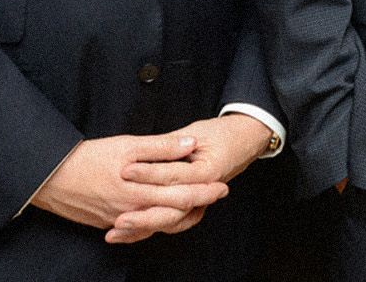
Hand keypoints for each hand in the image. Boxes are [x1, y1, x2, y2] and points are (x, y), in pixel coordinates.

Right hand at [29, 134, 226, 238]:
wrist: (49, 177)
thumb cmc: (89, 157)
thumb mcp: (127, 144)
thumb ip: (161, 146)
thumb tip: (190, 145)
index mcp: (139, 190)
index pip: (180, 195)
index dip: (204, 191)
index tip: (221, 185)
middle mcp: (131, 211)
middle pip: (173, 212)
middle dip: (199, 203)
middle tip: (218, 194)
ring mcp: (119, 220)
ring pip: (157, 224)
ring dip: (179, 216)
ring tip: (197, 206)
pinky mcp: (108, 224)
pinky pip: (138, 230)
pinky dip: (155, 223)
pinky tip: (165, 216)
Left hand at [110, 115, 273, 241]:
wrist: (246, 140)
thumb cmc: (221, 133)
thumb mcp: (196, 132)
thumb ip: (169, 143)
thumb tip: (142, 150)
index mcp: (209, 171)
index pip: (174, 175)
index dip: (149, 173)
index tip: (125, 171)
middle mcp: (206, 190)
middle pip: (174, 208)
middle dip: (144, 215)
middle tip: (119, 217)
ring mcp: (202, 201)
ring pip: (173, 221)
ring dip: (145, 228)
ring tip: (119, 231)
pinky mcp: (194, 207)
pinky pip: (172, 223)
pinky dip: (151, 229)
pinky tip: (128, 233)